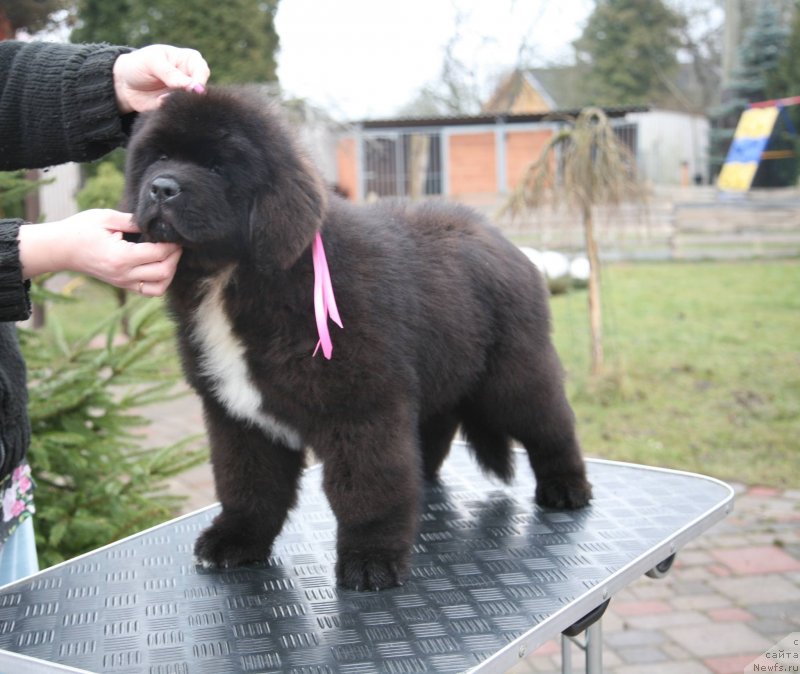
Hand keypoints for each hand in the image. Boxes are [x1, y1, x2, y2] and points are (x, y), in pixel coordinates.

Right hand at [18, 210, 181, 296]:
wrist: (61, 249)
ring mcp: (123, 282)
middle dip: (175, 257)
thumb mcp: (106, 217)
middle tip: (176, 243)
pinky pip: (149, 290)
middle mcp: (124, 274)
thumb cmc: (81, 230)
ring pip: (160, 287)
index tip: (175, 234)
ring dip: (170, 272)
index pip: (158, 254)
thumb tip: (155, 221)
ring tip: (169, 256)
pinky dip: (160, 281)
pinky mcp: (122, 285)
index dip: (171, 245)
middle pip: (164, 272)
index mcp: (121, 257)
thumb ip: (133, 221)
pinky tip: (159, 266)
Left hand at [113, 44, 209, 113]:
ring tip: (161, 99)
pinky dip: (173, 112)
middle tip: (170, 96)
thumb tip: (197, 89)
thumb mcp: (153, 62)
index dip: (198, 82)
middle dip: (188, 96)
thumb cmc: (139, 64)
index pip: (203, 72)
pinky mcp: (180, 108)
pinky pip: (183, 114)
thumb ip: (173, 75)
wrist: (124, 84)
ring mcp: (187, 95)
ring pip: (194, 105)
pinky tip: (160, 104)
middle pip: (202, 91)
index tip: (188, 90)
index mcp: (191, 61)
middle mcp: (193, 78)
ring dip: (179, 105)